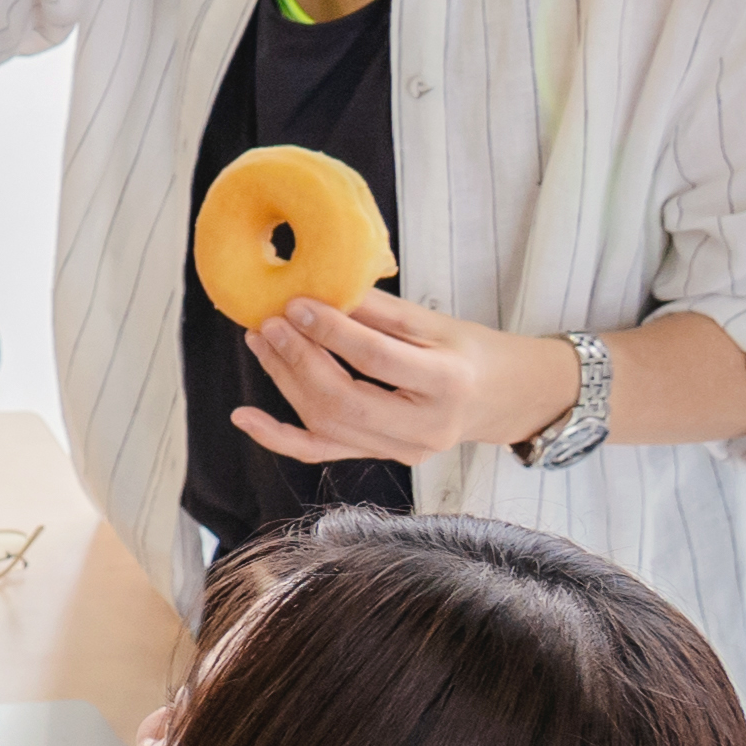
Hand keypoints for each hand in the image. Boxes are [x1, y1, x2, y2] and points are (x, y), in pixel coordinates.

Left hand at [230, 290, 573, 475]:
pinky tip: (244, 417)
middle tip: (268, 323)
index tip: (294, 304)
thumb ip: (378, 311)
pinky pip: (322, 452)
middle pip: (344, 400)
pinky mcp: (382, 458)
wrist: (501, 399)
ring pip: (328, 424)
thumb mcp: (434, 322)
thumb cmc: (469, 351)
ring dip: (284, 382)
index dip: (330, 331)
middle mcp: (425, 428)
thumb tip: (319, 287)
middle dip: (298, 360)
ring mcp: (402, 451)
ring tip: (260, 341)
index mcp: (447, 383)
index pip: (377, 359)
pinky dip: (279, 436)